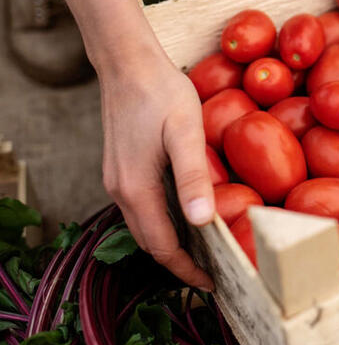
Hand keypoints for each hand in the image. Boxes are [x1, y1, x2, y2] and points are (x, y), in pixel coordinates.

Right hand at [99, 52, 214, 289]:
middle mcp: (121, 189)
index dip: (186, 268)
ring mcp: (118, 178)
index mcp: (136, 188)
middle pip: (150, 241)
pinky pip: (143, 206)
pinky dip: (164, 220)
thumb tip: (202, 221)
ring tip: (206, 249)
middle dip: (180, 262)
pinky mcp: (123, 167)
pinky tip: (188, 214)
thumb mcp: (185, 133)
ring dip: (172, 242)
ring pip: (145, 224)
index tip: (213, 282)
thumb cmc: (161, 93)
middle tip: (215, 271)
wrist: (128, 63)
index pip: (161, 246)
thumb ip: (193, 177)